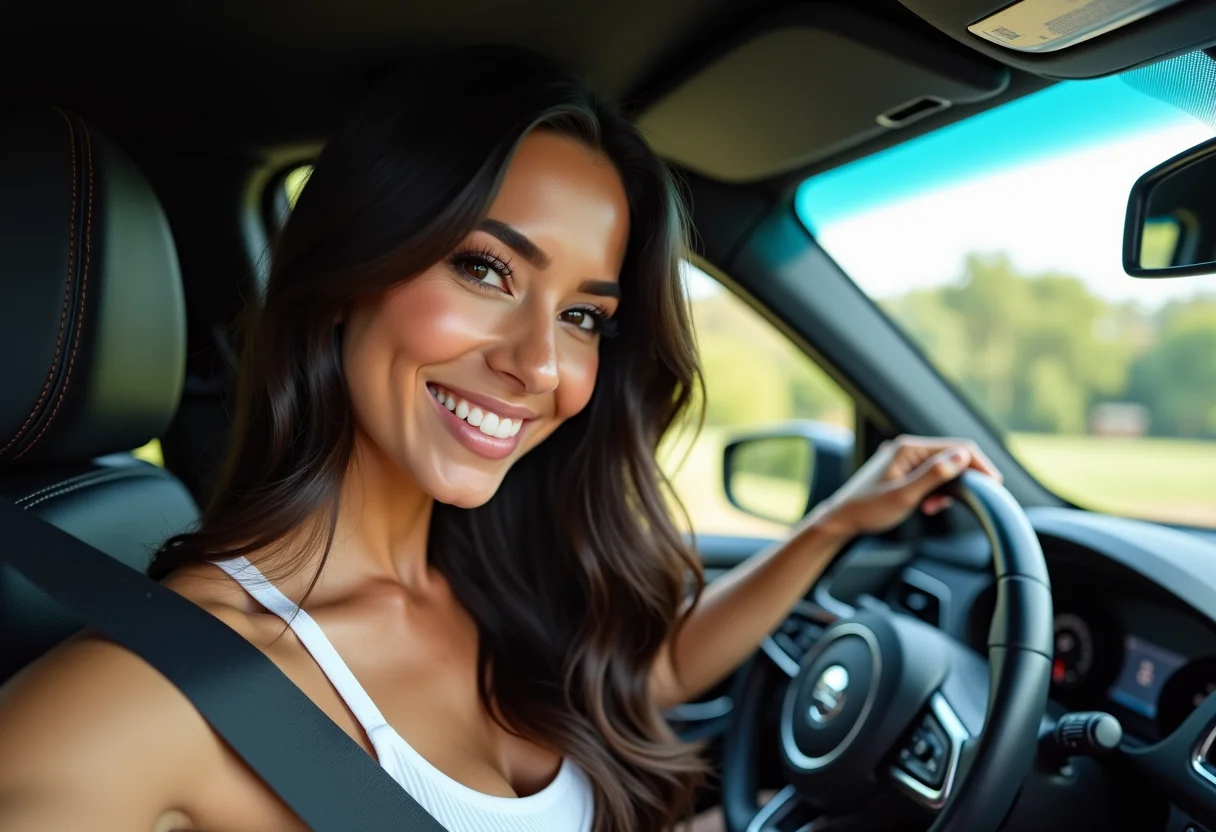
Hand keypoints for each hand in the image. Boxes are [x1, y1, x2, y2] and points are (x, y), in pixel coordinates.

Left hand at [809, 435, 1001, 538]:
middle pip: (951, 456)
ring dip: (946, 488)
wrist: (841, 519)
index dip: (979, 465)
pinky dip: (935, 490)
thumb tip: (961, 457)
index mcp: (909, 448)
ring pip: (942, 468)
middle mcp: (907, 448)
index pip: (957, 448)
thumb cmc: (868, 509)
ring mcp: (904, 459)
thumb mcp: (904, 495)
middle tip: (965, 501)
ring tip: (933, 508)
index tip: (994, 484)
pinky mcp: (902, 471)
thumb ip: (934, 475)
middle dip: (961, 479)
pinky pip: (929, 476)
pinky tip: (927, 505)